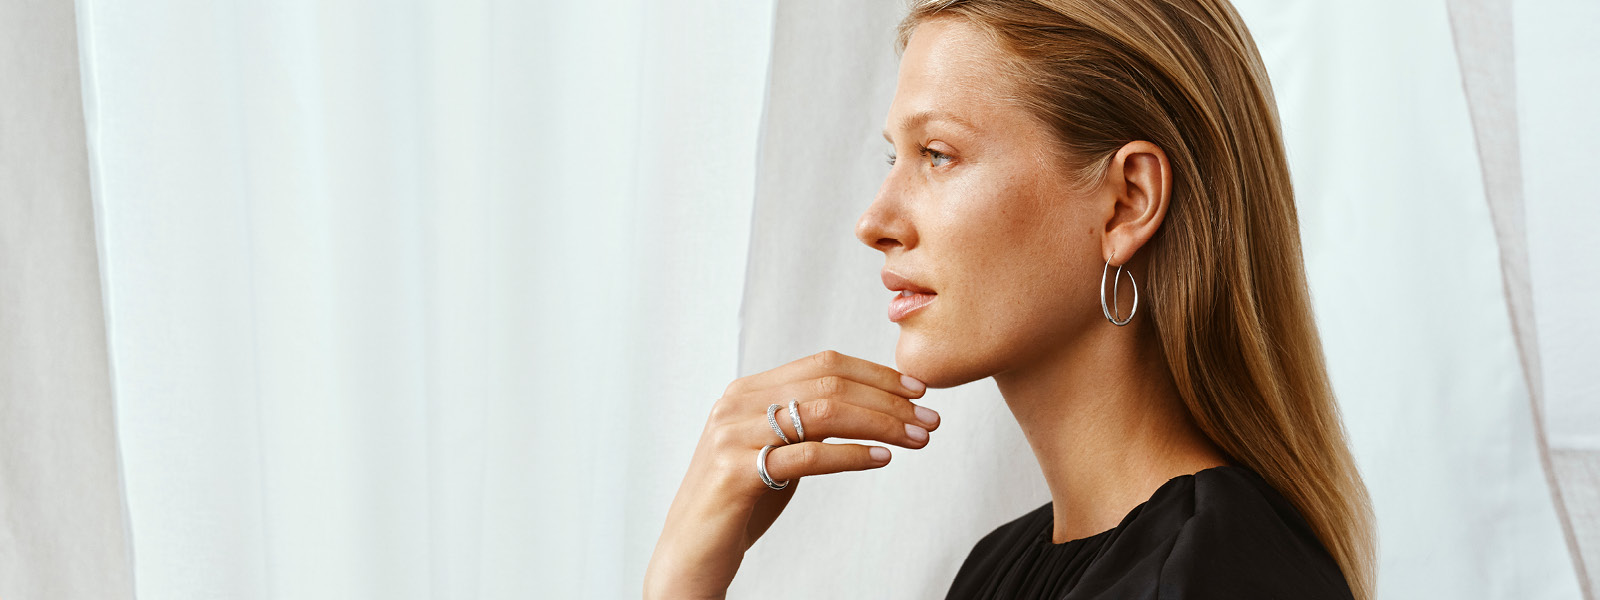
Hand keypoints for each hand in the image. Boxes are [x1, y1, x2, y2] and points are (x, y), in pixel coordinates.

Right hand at [643, 350, 938, 598]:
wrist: (690, 553)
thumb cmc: (738, 506)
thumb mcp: (773, 452)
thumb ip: (803, 424)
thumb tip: (864, 406)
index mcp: (747, 391)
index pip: (823, 363)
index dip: (875, 373)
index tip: (918, 389)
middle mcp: (737, 404)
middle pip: (828, 383)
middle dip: (888, 398)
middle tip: (930, 417)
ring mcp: (733, 435)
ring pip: (823, 413)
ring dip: (881, 423)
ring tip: (918, 437)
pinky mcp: (736, 472)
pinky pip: (808, 455)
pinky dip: (852, 454)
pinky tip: (883, 458)